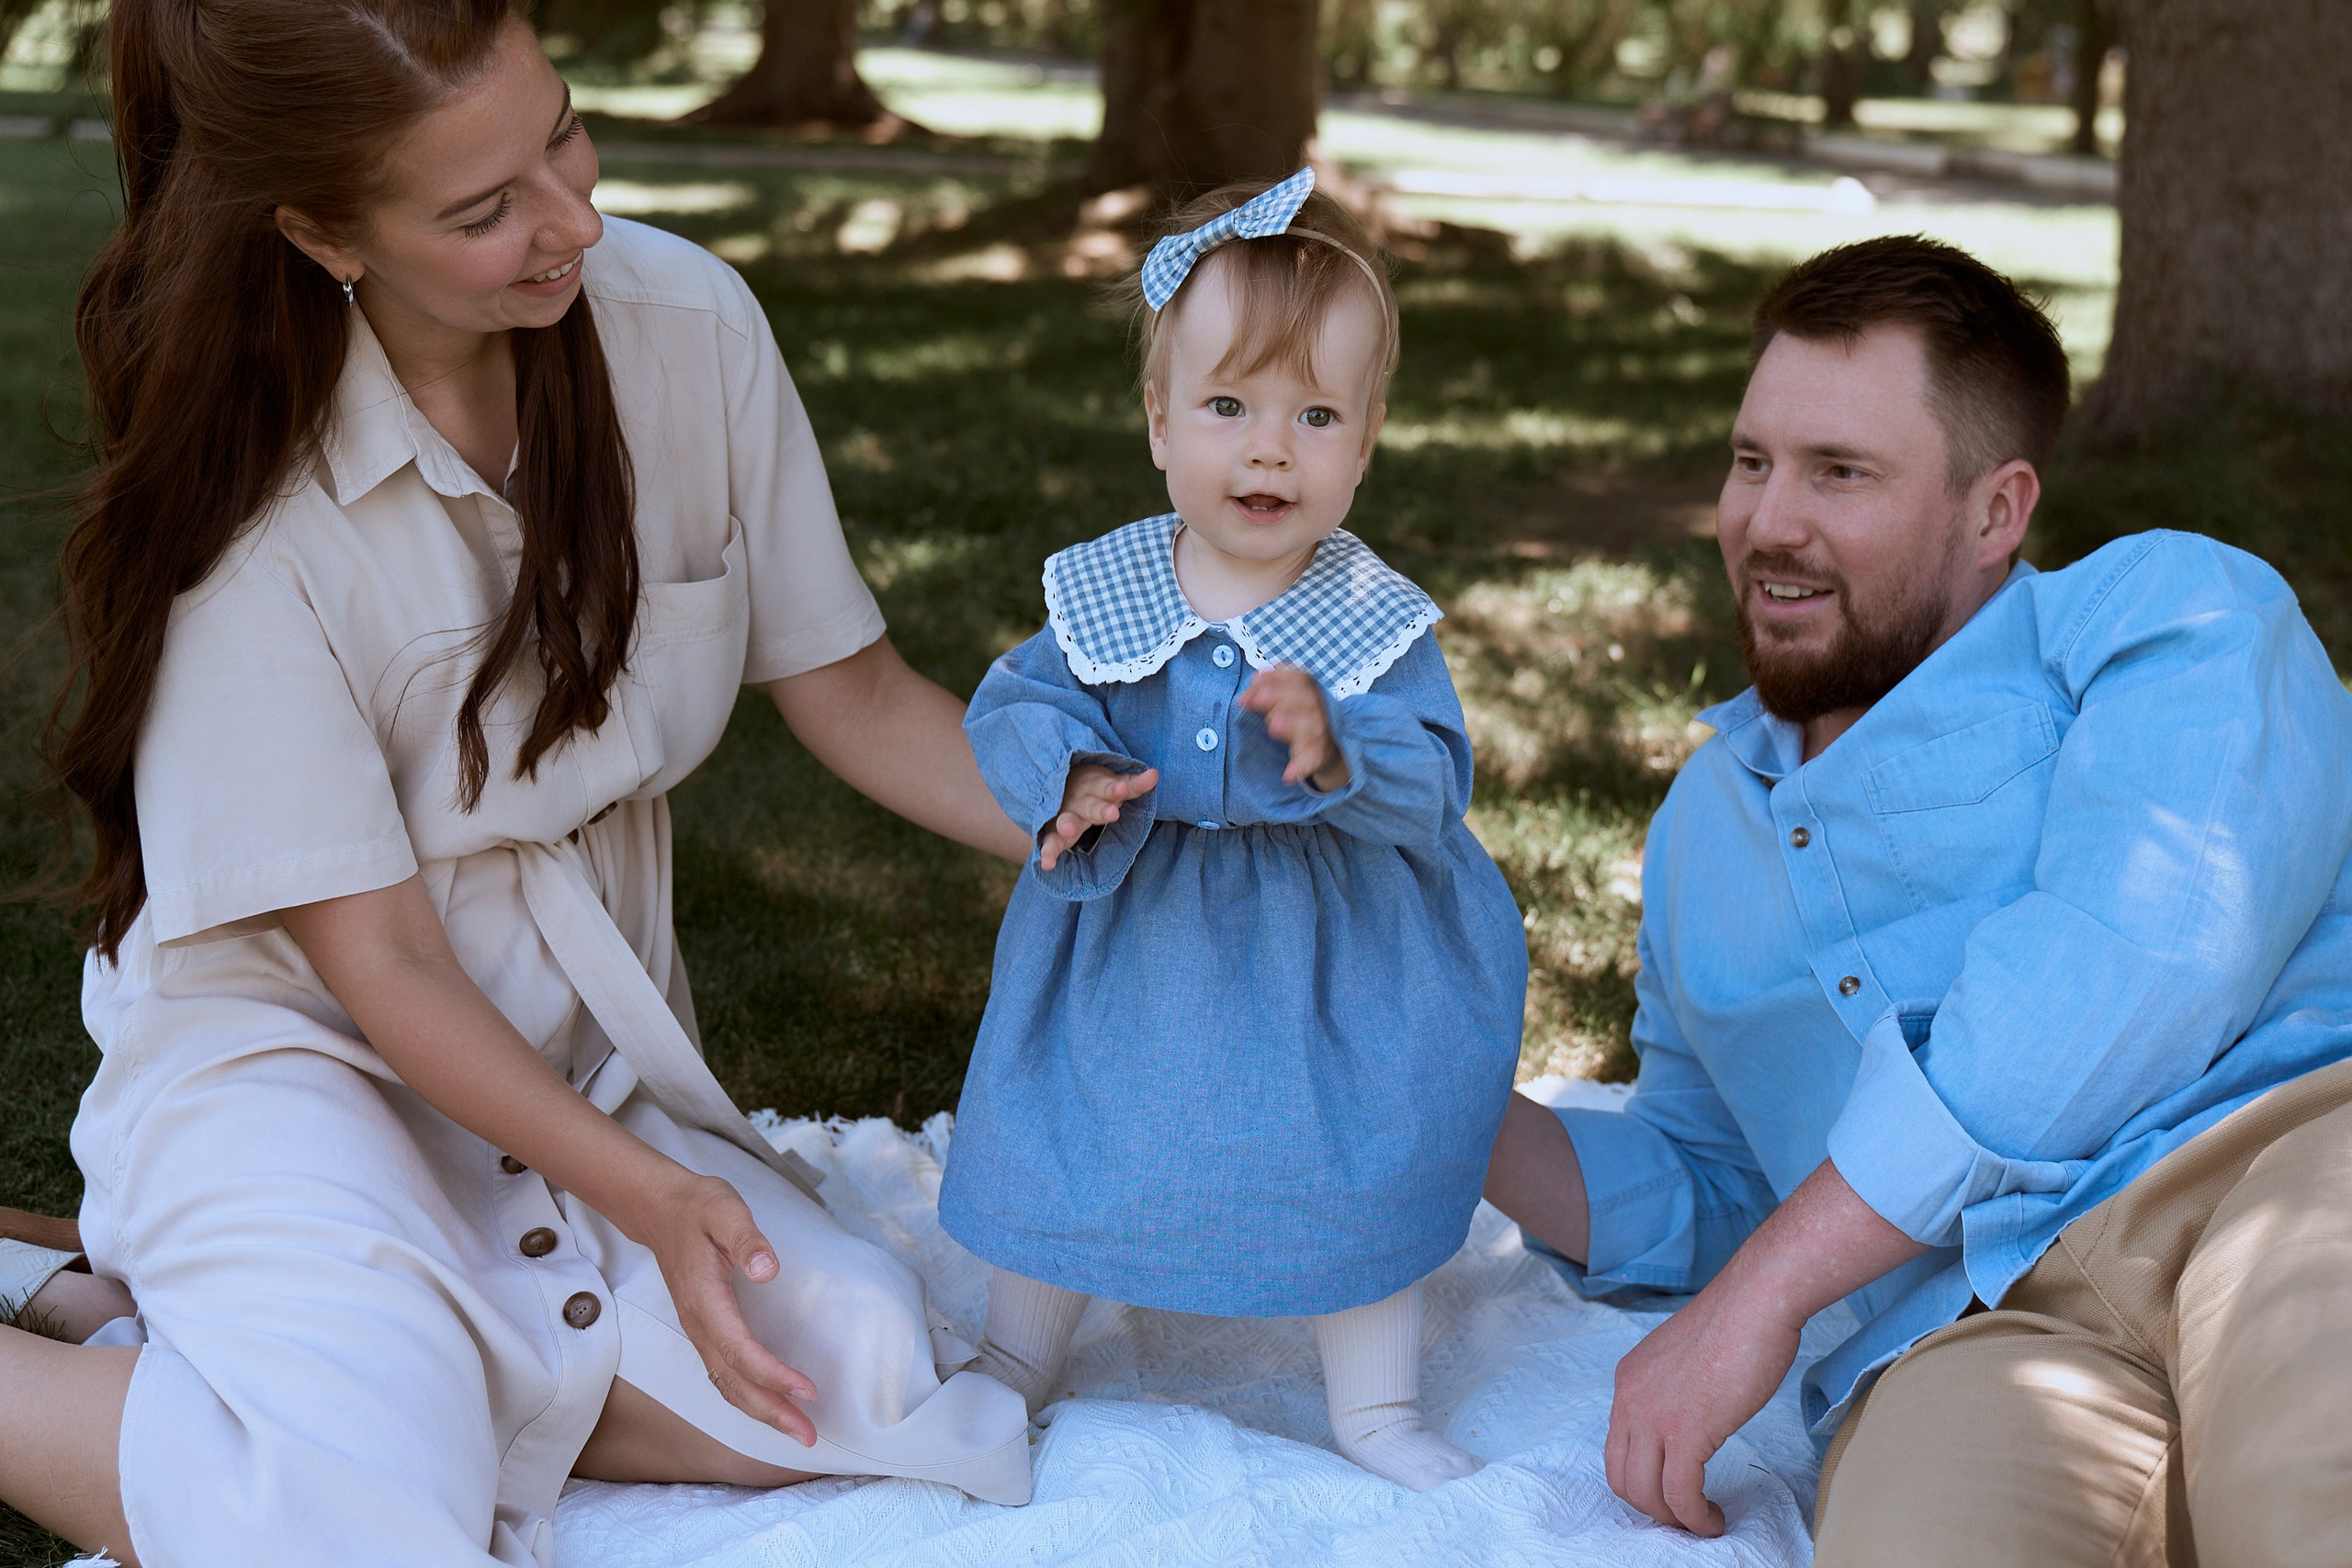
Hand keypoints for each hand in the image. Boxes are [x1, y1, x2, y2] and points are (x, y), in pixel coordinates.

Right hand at [640, 1170, 821, 1445]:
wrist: (660, 1209)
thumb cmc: (698, 1208)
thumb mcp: (725, 1210)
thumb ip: (746, 1238)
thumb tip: (767, 1269)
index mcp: (704, 1300)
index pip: (739, 1350)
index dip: (772, 1375)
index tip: (808, 1391)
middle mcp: (698, 1325)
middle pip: (732, 1382)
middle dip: (770, 1412)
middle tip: (809, 1436)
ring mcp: (698, 1331)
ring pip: (726, 1384)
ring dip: (761, 1412)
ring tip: (798, 1431)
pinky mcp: (703, 1330)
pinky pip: (724, 1375)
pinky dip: (748, 1396)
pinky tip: (770, 1405)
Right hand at [1039, 763, 1158, 870]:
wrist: (1059, 787)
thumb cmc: (1095, 788)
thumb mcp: (1114, 784)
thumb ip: (1134, 784)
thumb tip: (1154, 774)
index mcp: (1094, 785)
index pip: (1106, 786)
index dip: (1114, 789)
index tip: (1123, 790)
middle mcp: (1078, 799)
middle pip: (1089, 805)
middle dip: (1098, 809)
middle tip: (1112, 814)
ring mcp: (1065, 815)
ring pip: (1067, 819)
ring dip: (1066, 825)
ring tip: (1066, 830)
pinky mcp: (1054, 833)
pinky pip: (1050, 841)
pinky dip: (1048, 852)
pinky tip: (1046, 864)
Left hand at [1239, 665, 1348, 790]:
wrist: (1330, 743)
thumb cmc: (1300, 713)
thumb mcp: (1288, 696)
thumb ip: (1271, 686)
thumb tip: (1256, 677)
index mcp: (1312, 690)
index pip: (1296, 679)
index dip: (1273, 679)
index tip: (1251, 681)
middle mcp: (1319, 709)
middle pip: (1303, 700)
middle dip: (1278, 697)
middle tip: (1257, 700)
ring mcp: (1320, 732)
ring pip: (1309, 728)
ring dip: (1291, 725)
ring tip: (1273, 728)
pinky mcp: (1318, 755)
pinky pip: (1311, 761)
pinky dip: (1300, 768)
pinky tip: (1288, 776)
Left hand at [1603, 1272, 1801, 1535]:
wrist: (1755, 1302)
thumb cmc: (1736, 1323)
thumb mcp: (1685, 1359)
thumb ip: (1675, 1388)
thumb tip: (1690, 1417)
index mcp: (1628, 1381)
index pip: (1617, 1449)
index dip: (1642, 1479)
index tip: (1672, 1491)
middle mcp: (1629, 1400)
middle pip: (1622, 1478)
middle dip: (1653, 1507)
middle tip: (1687, 1514)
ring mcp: (1653, 1416)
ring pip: (1645, 1493)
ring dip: (1674, 1519)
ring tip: (1703, 1521)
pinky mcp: (1685, 1431)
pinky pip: (1679, 1494)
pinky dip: (1696, 1518)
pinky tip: (1715, 1519)